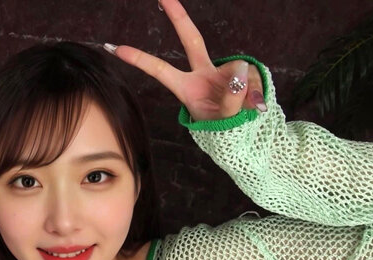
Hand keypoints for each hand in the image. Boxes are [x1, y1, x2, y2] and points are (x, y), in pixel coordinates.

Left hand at [107, 0, 264, 120]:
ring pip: (236, 71)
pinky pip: (252, 77)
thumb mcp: (223, 119)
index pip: (160, 69)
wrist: (242, 130)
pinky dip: (256, 92)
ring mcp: (223, 71)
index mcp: (187, 87)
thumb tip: (241, 72)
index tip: (116, 48)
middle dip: (178, 16)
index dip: (139, 59)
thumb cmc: (225, 126)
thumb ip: (232, 98)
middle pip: (191, 39)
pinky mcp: (243, 71)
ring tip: (246, 110)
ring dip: (244, 92)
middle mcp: (201, 73)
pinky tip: (256, 105)